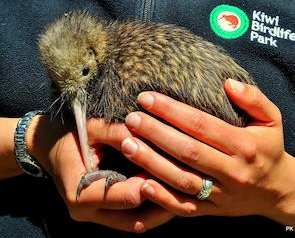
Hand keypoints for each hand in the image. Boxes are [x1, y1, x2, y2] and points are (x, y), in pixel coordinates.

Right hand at [27, 116, 173, 231]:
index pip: (128, 196)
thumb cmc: (68, 135)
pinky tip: (165, 194)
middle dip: (164, 204)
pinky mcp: (99, 213)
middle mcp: (86, 212)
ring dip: (160, 210)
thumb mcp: (90, 129)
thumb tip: (149, 132)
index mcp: (80, 193)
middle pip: (136, 219)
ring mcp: (93, 215)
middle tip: (190, 190)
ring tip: (184, 195)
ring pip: (136, 223)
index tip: (173, 170)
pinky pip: (130, 219)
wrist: (48, 145)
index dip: (153, 183)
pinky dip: (149, 209)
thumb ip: (117, 132)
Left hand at [120, 79, 294, 229]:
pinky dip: (162, 198)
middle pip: (187, 151)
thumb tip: (228, 83)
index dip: (172, 111)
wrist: (277, 190)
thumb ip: (254, 99)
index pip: (202, 125)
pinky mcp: (211, 210)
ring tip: (127, 144)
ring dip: (151, 163)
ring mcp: (220, 195)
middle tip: (131, 119)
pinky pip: (184, 207)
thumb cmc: (268, 149)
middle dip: (156, 133)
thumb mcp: (272, 120)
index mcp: (244, 146)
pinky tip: (141, 183)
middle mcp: (232, 172)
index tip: (147, 98)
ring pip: (182, 180)